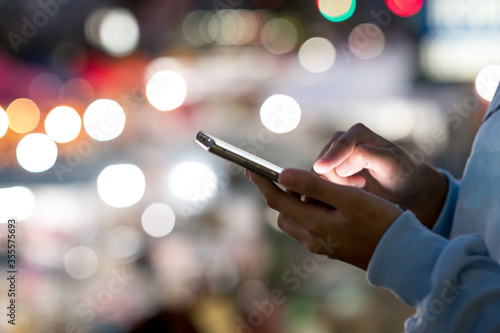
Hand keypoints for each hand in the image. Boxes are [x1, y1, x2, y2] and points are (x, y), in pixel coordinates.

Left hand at [245, 168, 402, 270]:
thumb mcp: (349, 199)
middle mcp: (312, 238)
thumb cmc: (381, 223)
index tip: (250, 167)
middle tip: (301, 176)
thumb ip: (315, 186)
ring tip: (322, 189)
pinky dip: (311, 211)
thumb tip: (283, 174)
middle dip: (284, 192)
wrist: (403, 254)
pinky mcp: (330, 247)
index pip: (277, 200)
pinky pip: (309, 226)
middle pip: (284, 211)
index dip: (262, 182)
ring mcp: (321, 245)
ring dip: (299, 202)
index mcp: (314, 225)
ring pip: (296, 219)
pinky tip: (331, 204)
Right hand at [312, 123, 447, 228]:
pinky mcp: (330, 171)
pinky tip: (345, 195)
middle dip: (337, 177)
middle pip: (324, 160)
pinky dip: (327, 191)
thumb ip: (366, 156)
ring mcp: (334, 156)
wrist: (403, 186)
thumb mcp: (391, 163)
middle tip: (361, 185)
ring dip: (333, 185)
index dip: (331, 157)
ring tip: (359, 188)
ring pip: (318, 173)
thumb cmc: (401, 172)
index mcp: (358, 132)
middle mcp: (342, 141)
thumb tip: (340, 165)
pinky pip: (318, 182)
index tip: (321, 169)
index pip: (339, 145)